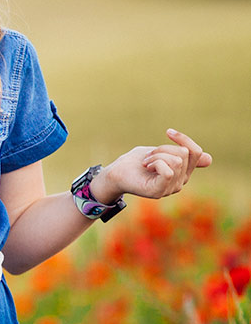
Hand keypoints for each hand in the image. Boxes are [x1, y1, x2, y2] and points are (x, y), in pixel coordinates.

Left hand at [97, 129, 212, 202]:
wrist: (115, 173)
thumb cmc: (135, 162)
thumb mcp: (161, 153)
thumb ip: (182, 155)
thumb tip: (209, 159)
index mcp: (182, 172)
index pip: (197, 152)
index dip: (185, 139)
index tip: (168, 132)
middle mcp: (180, 182)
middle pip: (184, 153)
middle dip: (163, 148)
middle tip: (148, 156)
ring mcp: (170, 188)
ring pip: (176, 160)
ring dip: (156, 155)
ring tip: (145, 163)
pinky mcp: (159, 192)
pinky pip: (168, 170)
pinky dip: (156, 163)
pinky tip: (146, 167)